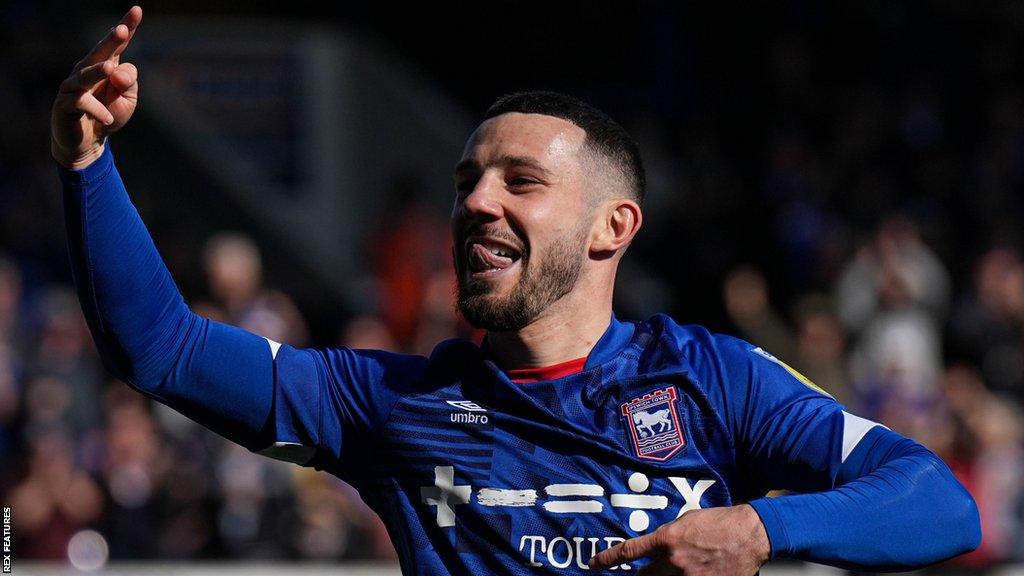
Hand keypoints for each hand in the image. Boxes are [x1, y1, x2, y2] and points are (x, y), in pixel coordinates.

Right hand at [51, 6, 142, 169]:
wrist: (87, 142)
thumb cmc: (109, 114)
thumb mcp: (127, 100)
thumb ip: (129, 83)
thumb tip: (117, 69)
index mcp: (106, 66)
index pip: (118, 45)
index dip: (126, 27)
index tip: (137, 10)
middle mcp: (87, 70)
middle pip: (99, 52)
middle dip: (110, 41)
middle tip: (121, 31)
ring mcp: (74, 86)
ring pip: (86, 74)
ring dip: (98, 71)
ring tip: (110, 69)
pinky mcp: (65, 104)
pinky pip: (82, 103)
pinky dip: (98, 110)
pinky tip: (109, 118)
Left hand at [588, 504, 769, 574]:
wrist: (750, 533)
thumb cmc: (720, 522)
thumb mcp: (687, 521)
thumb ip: (668, 536)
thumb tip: (657, 547)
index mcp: (667, 539)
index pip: (629, 552)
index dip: (608, 559)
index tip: (594, 565)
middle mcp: (674, 561)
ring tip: (671, 572)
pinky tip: (693, 575)